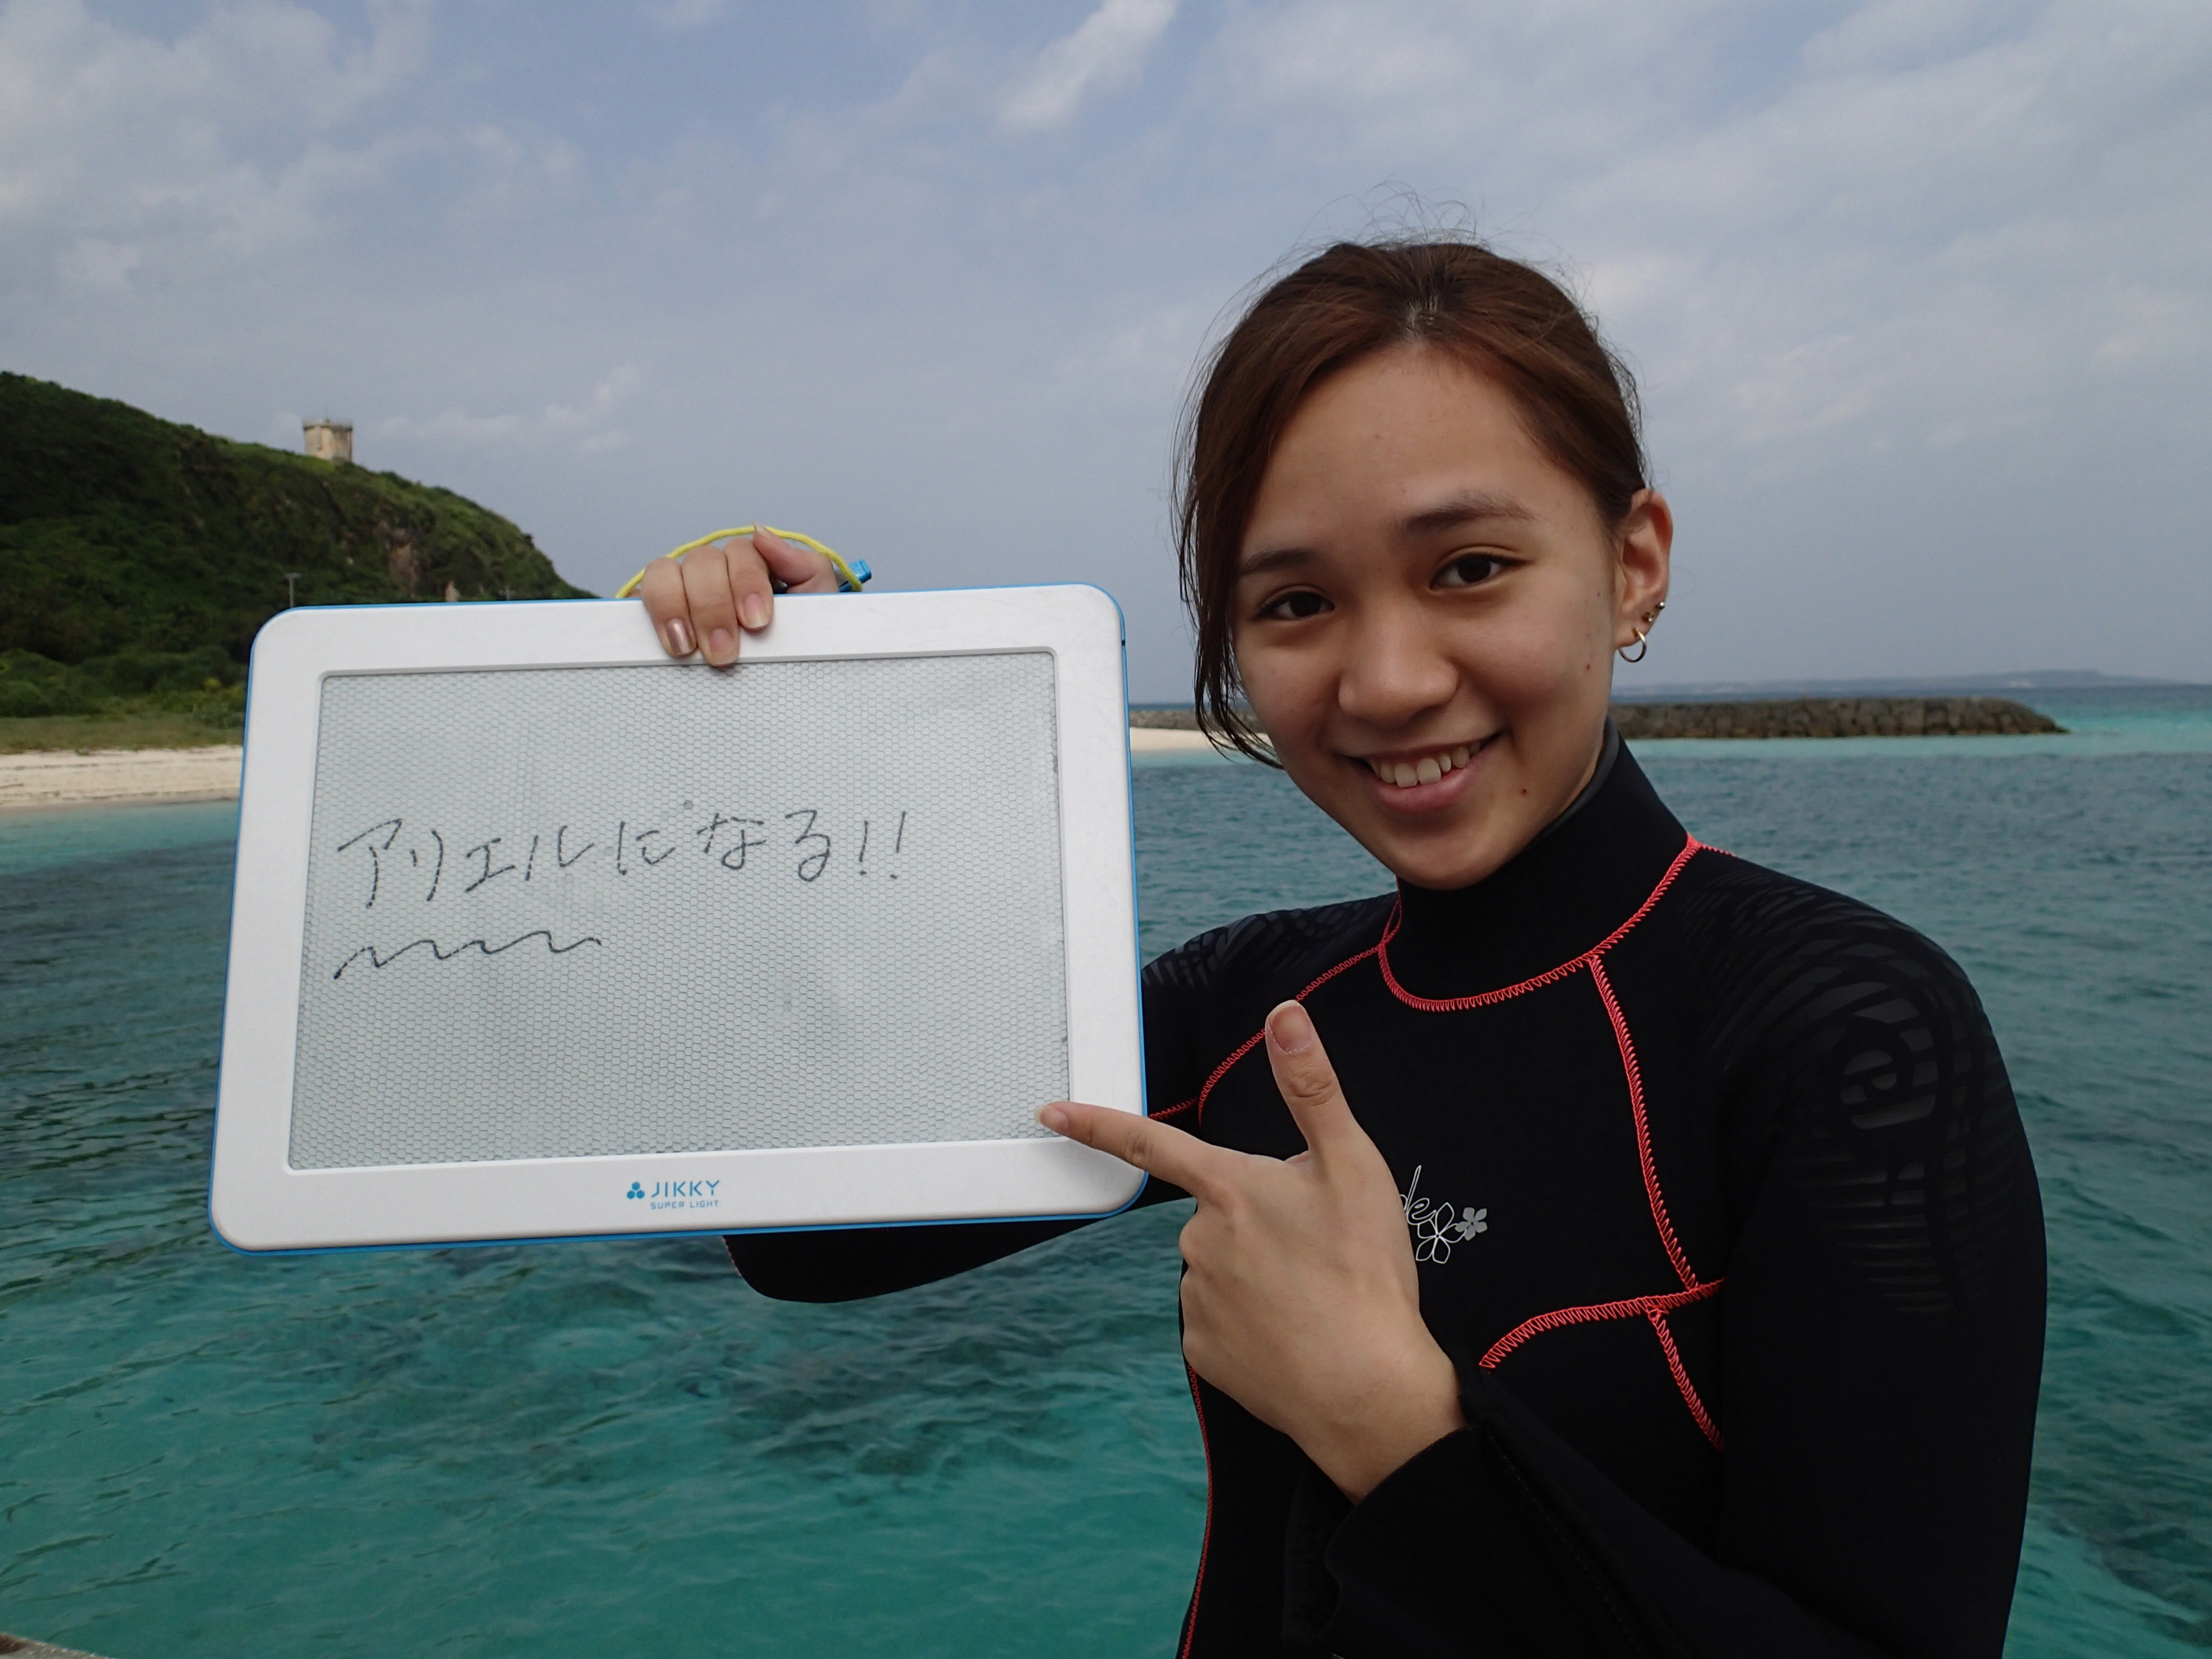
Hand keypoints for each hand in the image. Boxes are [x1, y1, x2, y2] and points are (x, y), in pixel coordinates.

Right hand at [636, 527, 839, 664]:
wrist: (783, 683)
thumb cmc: (800, 640)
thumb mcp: (816, 605)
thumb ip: (805, 567)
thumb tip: (763, 533)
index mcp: (752, 564)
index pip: (742, 552)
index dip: (746, 582)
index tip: (757, 622)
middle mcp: (714, 569)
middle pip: (702, 562)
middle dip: (712, 607)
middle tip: (725, 652)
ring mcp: (682, 587)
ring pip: (664, 572)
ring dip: (673, 608)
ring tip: (686, 648)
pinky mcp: (658, 610)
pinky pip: (642, 595)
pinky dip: (651, 613)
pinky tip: (665, 639)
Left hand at [1041, 1001, 1463, 1500]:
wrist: (1369, 1391)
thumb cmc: (1364, 1275)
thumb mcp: (1352, 1166)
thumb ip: (1311, 1086)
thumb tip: (1284, 1015)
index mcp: (1229, 1189)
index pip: (1150, 1144)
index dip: (1097, 1124)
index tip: (1052, 1113)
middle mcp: (1198, 1242)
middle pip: (1215, 1213)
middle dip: (1255, 1221)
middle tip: (1316, 1249)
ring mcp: (1197, 1299)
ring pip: (1220, 1266)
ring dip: (1256, 1272)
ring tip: (1313, 1294)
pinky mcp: (1203, 1351)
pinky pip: (1220, 1319)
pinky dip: (1252, 1321)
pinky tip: (1292, 1331)